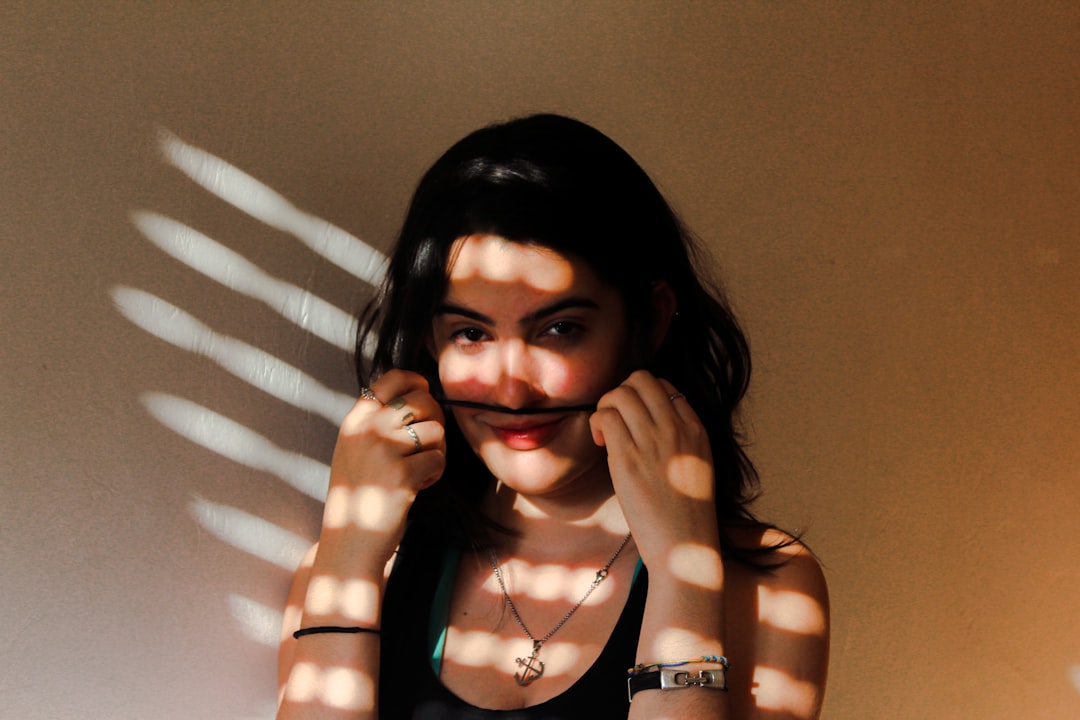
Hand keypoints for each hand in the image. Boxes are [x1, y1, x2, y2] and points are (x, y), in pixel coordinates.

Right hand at [321, 369, 445, 568]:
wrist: (350, 542)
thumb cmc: (359, 497)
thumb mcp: (355, 450)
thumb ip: (378, 423)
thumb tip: (421, 395)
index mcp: (354, 420)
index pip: (392, 379)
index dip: (417, 383)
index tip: (425, 396)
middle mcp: (367, 429)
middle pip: (422, 401)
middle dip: (435, 421)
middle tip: (428, 446)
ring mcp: (383, 449)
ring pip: (435, 431)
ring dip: (437, 452)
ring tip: (420, 472)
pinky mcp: (401, 473)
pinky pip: (438, 459)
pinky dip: (435, 474)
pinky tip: (417, 488)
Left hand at [589, 370, 718, 566]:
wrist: (686, 548)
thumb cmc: (686, 514)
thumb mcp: (696, 466)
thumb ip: (679, 439)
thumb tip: (648, 422)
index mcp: (696, 429)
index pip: (665, 385)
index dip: (642, 397)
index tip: (635, 422)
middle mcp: (677, 428)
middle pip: (641, 379)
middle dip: (621, 393)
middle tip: (615, 421)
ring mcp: (653, 442)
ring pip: (620, 393)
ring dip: (606, 407)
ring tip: (606, 435)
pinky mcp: (628, 459)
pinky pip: (605, 417)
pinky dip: (596, 423)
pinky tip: (601, 444)